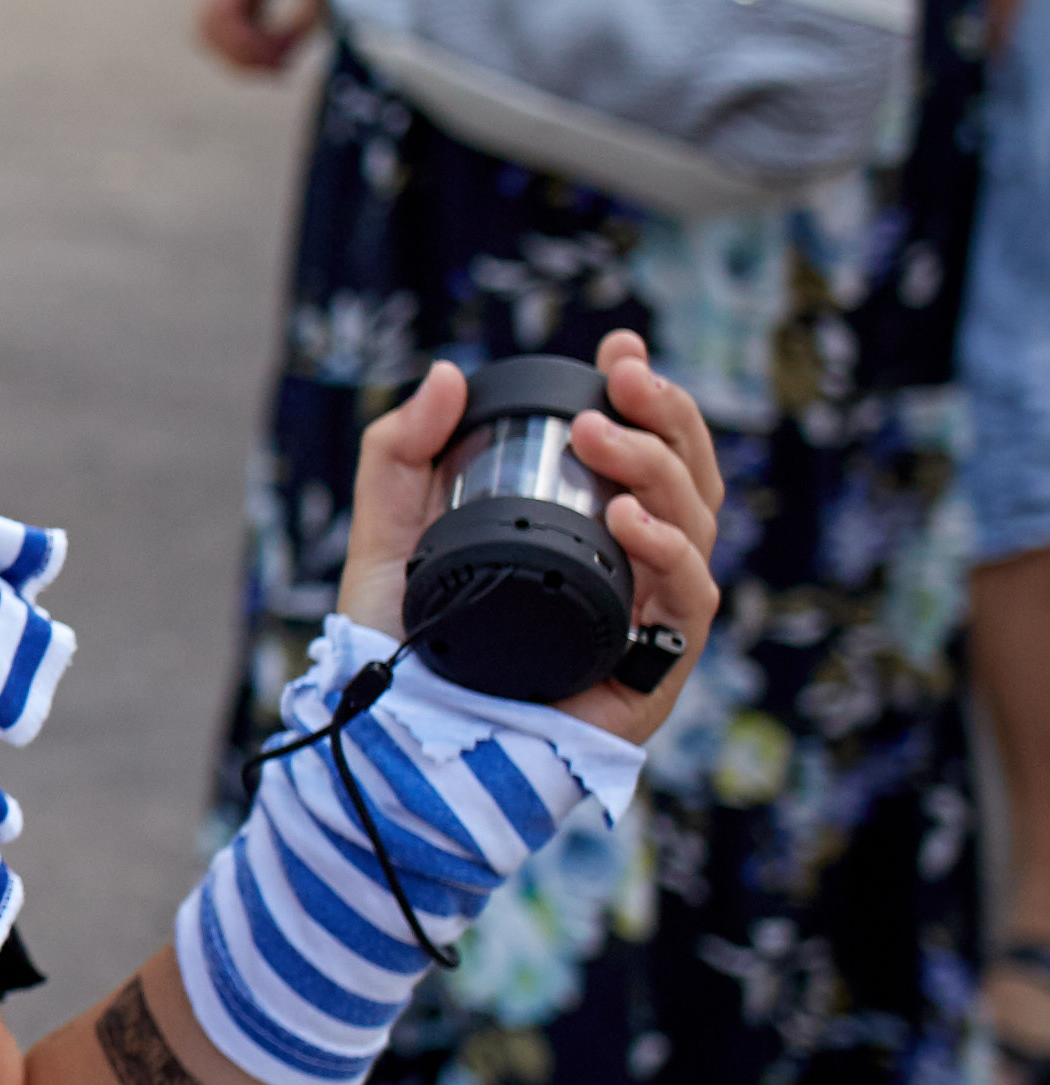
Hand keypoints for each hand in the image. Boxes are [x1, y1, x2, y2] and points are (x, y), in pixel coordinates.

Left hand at [333, 329, 721, 744]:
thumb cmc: (403, 644)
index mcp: (586, 533)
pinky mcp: (655, 671)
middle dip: (664, 418)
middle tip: (622, 379)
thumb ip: (401, 454)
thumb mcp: (387, 534)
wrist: (394, 735)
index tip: (621, 349)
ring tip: (603, 435)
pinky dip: (669, 552)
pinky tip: (631, 519)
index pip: (643, 455)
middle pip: (686, 479)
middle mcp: (629, 570)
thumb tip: (445, 373)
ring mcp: (648, 618)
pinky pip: (690, 599)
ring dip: (659, 469)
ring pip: (698, 525)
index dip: (649, 398)